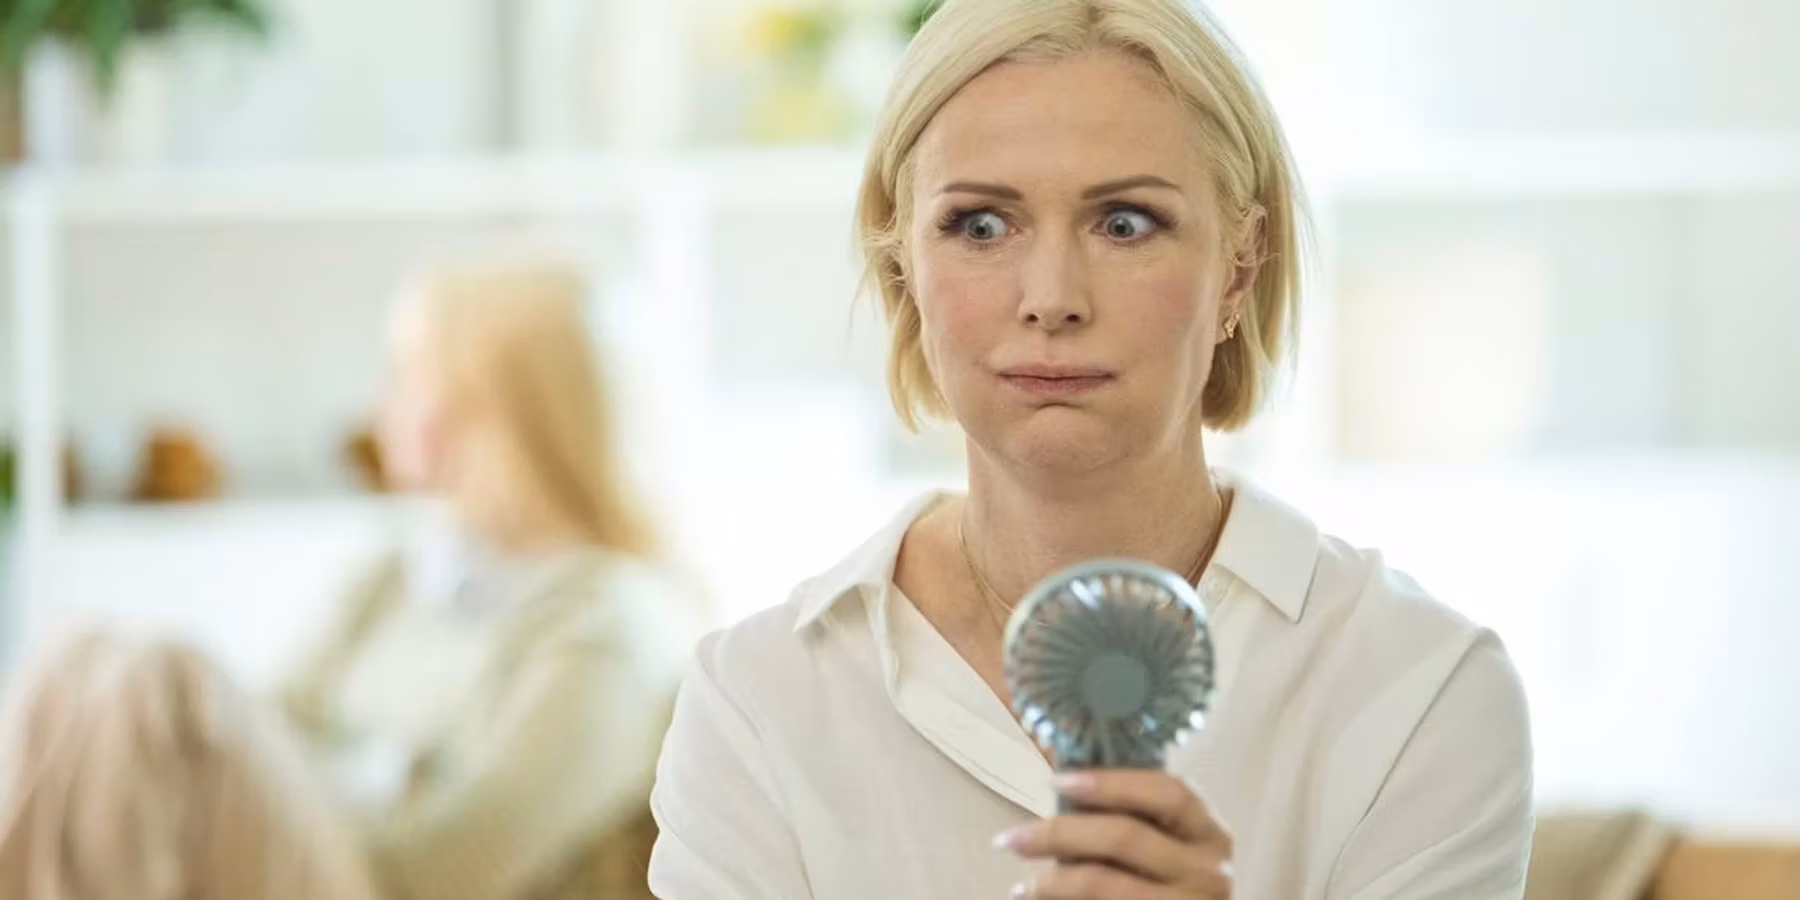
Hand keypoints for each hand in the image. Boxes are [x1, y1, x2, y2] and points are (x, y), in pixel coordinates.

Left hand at [994, 770, 1233, 898]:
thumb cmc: (1166, 886)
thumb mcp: (1166, 848)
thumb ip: (1131, 819)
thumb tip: (1062, 785)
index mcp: (1209, 834)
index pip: (1169, 792)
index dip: (1113, 782)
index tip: (1059, 780)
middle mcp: (1209, 872)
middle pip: (1126, 837)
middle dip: (1061, 833)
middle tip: (1013, 838)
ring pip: (1107, 884)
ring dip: (1053, 881)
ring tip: (1022, 884)